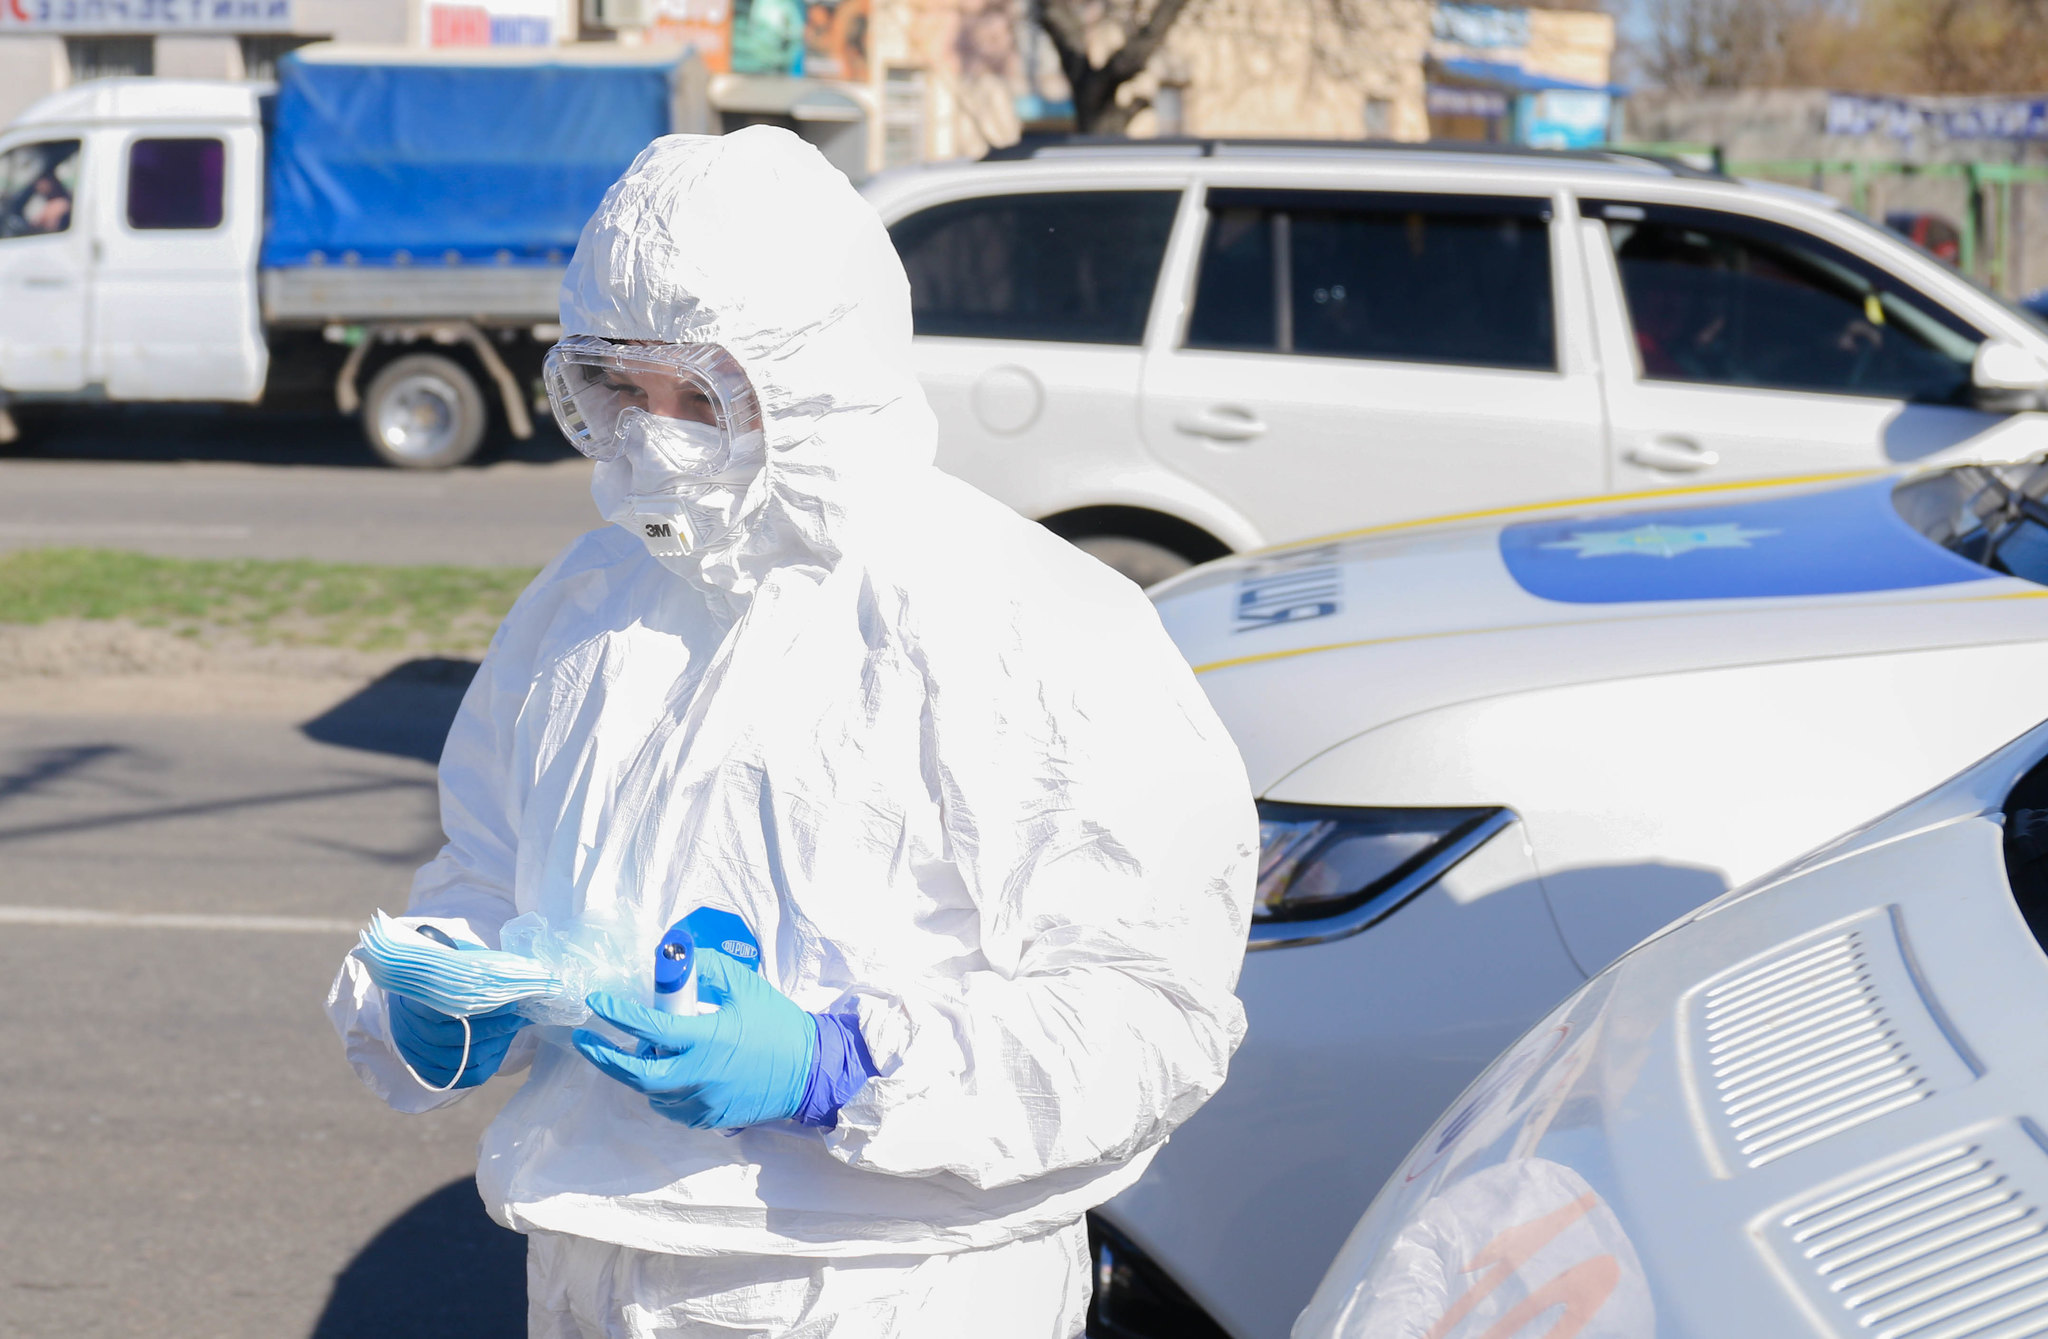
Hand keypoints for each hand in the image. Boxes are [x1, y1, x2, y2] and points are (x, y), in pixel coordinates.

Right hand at [386, 940, 529, 1089]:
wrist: (410, 994)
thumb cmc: (436, 976)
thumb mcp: (449, 964)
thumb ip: (474, 970)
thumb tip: (515, 976)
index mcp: (414, 1000)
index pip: (448, 1008)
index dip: (484, 1009)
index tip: (510, 1001)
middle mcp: (412, 1030)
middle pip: (457, 1037)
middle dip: (496, 1027)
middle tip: (518, 1016)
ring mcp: (417, 1054)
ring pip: (462, 1060)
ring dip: (495, 1045)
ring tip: (512, 1029)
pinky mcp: (426, 1070)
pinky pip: (462, 1077)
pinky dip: (486, 1064)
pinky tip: (500, 1047)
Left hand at [572, 950, 817, 1128]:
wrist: (810, 1071)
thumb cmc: (778, 1024)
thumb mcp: (745, 986)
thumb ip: (707, 970)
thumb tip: (675, 962)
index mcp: (706, 1039)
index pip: (649, 1028)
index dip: (617, 1013)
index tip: (595, 1002)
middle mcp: (699, 1075)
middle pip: (636, 1075)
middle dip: (604, 1057)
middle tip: (586, 1041)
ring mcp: (702, 1102)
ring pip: (652, 1093)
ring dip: (640, 1072)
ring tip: (644, 1051)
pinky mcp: (709, 1119)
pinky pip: (672, 1106)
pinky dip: (662, 1090)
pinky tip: (670, 1072)